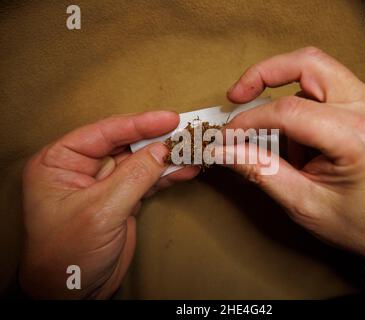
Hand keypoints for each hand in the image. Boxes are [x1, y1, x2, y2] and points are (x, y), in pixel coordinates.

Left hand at [20, 111, 198, 298]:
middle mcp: (81, 168)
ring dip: (167, 157)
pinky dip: (167, 176)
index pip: (104, 132)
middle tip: (187, 132)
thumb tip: (162, 150)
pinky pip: (148, 180)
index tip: (169, 118)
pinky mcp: (122, 199)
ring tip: (193, 150)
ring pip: (140, 161)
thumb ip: (134, 176)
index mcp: (60, 162)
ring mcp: (104, 184)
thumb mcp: (101, 211)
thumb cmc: (66, 255)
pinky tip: (185, 170)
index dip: (139, 124)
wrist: (73, 293)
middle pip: (125, 143)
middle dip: (158, 139)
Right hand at [224, 47, 364, 279]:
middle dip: (264, 74)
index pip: (290, 109)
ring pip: (316, 70)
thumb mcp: (304, 204)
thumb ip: (261, 171)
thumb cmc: (364, 224)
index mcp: (361, 139)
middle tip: (238, 96)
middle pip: (308, 64)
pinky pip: (327, 87)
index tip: (229, 133)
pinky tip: (305, 143)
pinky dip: (303, 105)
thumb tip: (226, 150)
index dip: (251, 119)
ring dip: (286, 96)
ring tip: (284, 142)